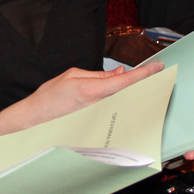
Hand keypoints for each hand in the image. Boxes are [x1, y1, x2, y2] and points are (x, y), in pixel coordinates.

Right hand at [0, 62, 165, 136]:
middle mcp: (99, 107)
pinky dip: (124, 106)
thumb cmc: (49, 98)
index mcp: (92, 91)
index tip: (159, 67)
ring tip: (145, 88)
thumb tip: (120, 73)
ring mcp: (99, 119)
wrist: (33, 122)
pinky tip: (128, 101)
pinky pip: (116, 114)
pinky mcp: (97, 126)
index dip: (145, 73)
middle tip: (157, 77)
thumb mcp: (73, 76)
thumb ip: (99, 75)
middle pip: (130, 95)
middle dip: (144, 85)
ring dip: (136, 96)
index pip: (126, 81)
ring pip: (125, 104)